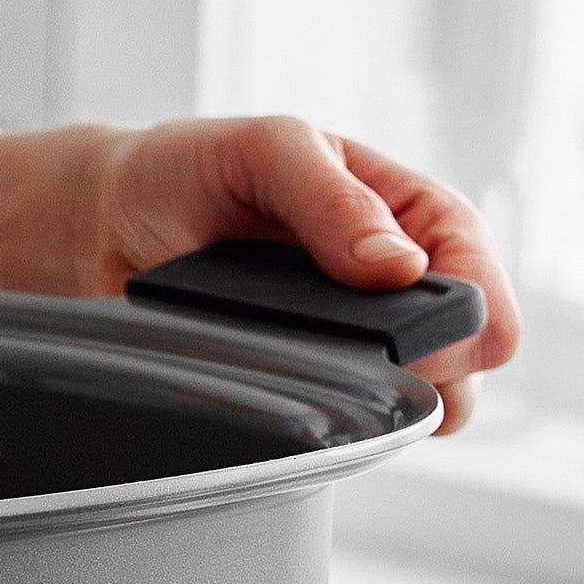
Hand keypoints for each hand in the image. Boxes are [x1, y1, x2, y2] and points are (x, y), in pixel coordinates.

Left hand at [0, 116, 517, 431]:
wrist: (107, 227)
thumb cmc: (190, 172)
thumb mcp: (266, 153)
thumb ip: (330, 202)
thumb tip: (397, 264)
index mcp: (394, 206)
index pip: (469, 255)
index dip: (476, 300)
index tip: (463, 338)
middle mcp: (382, 278)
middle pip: (463, 340)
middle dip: (449, 363)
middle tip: (408, 377)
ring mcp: (347, 339)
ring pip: (420, 393)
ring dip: (409, 406)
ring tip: (376, 408)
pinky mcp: (304, 385)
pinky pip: (351, 422)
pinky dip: (353, 430)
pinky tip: (334, 428)